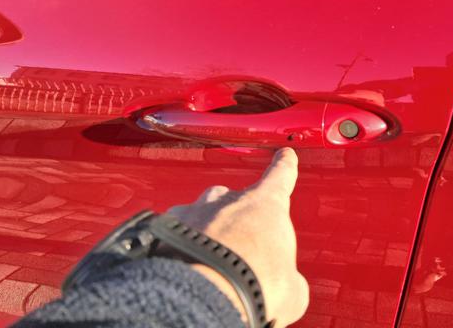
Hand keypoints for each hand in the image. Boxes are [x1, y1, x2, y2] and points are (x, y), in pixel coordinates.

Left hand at [168, 148, 308, 326]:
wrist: (205, 296)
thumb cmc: (254, 284)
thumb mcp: (290, 288)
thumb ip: (288, 278)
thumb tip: (288, 288)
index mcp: (265, 205)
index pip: (280, 177)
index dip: (284, 166)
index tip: (284, 156)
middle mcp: (228, 201)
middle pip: (234, 197)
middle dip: (237, 217)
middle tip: (241, 247)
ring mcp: (193, 212)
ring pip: (201, 211)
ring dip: (206, 229)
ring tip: (208, 257)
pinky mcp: (162, 230)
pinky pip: (171, 231)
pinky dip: (175, 245)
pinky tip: (181, 264)